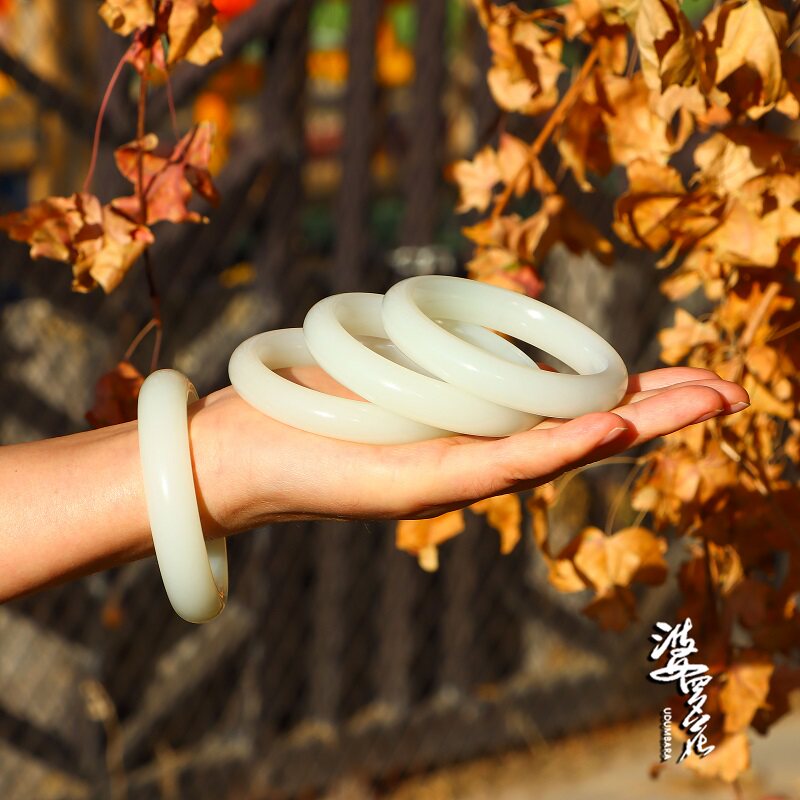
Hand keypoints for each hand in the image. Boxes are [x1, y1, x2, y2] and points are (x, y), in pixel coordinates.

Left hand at [190, 366, 749, 533]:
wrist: (245, 445)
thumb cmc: (328, 397)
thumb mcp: (409, 351)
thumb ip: (470, 326)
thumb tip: (522, 286)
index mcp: (481, 425)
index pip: (574, 405)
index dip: (638, 389)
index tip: (699, 374)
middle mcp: (478, 456)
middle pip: (582, 432)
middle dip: (656, 412)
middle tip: (729, 393)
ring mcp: (452, 476)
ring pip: (555, 450)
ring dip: (628, 426)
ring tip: (697, 403)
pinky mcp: (416, 486)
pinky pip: (497, 463)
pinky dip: (555, 446)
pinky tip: (607, 427)